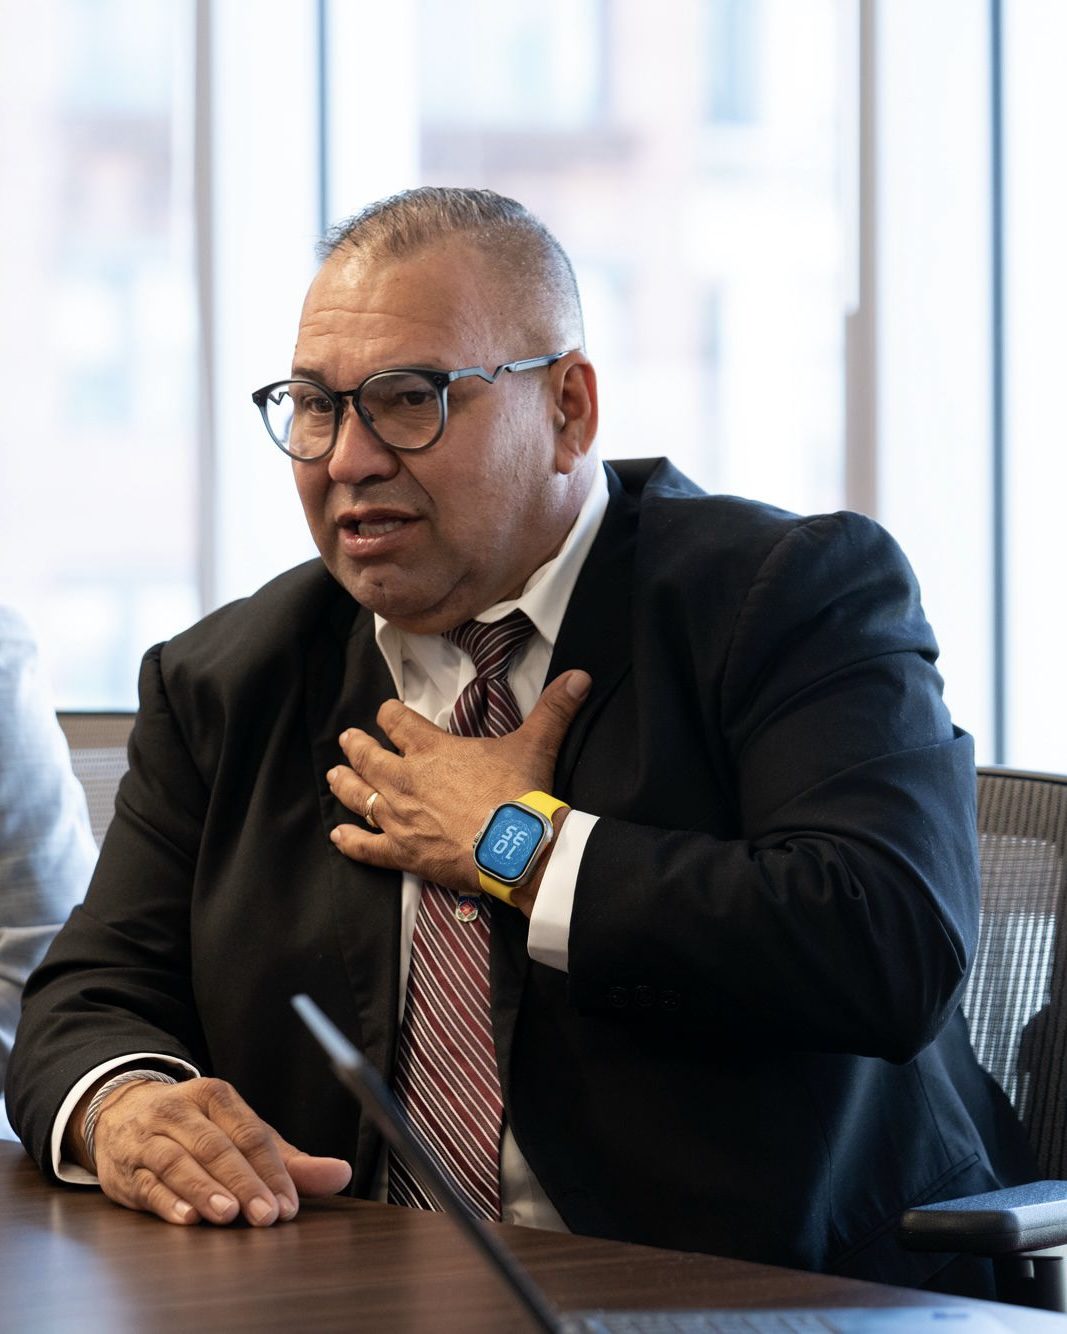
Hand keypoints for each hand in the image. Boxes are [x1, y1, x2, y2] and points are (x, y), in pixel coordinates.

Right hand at [76, 1075, 351, 1225]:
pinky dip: (167, 1202)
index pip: (249, 1133)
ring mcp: (149, 1138)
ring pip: (178, 1162)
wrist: (121, 1113)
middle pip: (216, 1146)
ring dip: (205, 1190)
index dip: (272, 1169)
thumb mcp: (241, 1133)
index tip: (290, 1203)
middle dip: (243, 1182)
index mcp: (215, 1097)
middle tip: (266, 1215)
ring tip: (228, 1215)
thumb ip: (289, 1159)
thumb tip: (340, 1174)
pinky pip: (147, 1184)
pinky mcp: (126, 1170)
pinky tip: (187, 1218)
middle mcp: (180, 1111)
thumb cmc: (197, 1128)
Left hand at [326, 669, 590, 911]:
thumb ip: (555, 708)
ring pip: (360, 796)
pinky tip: (338, 835)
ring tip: (335, 775)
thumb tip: (581, 677)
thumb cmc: (518, 792)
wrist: (514, 846)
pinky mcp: (402, 852)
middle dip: (357, 746)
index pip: (397, 721)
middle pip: (369, 756)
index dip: (390, 714)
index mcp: (431, 749)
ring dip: (345, 784)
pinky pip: (366, 847)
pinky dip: (350, 841)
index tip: (387, 712)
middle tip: (347, 739)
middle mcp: (406, 779)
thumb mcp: (536, 743)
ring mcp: (400, 817)